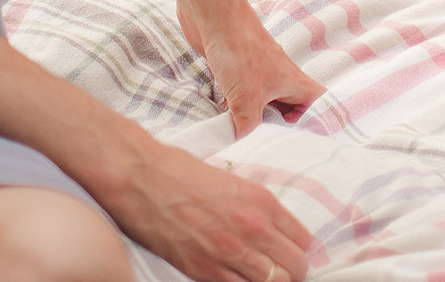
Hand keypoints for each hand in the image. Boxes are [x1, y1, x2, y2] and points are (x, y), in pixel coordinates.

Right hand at [100, 136, 313, 281]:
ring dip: (269, 281)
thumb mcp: (233, 183)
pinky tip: (236, 277)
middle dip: (292, 271)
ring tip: (259, 275)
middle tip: (281, 270)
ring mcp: (228, 252)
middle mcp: (252, 228)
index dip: (298, 249)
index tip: (290, 252)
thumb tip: (272, 230)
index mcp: (262, 202)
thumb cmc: (182, 174)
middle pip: (294, 267)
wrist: (142, 178)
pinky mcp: (202, 270)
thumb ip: (256, 208)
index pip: (302, 240)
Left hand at [181, 4, 324, 138]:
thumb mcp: (246, 98)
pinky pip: (245, 97)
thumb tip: (245, 147)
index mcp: (294, 82)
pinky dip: (239, 110)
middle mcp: (280, 78)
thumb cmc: (239, 50)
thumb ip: (249, 127)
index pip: (319, 104)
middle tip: (276, 147)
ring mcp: (259, 74)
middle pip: (293, 107)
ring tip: (252, 139)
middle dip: (286, 127)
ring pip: (267, 103)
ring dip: (260, 119)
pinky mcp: (239, 72)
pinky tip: (228, 120)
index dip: (321, 121)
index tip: (312, 141)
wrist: (214, 15)